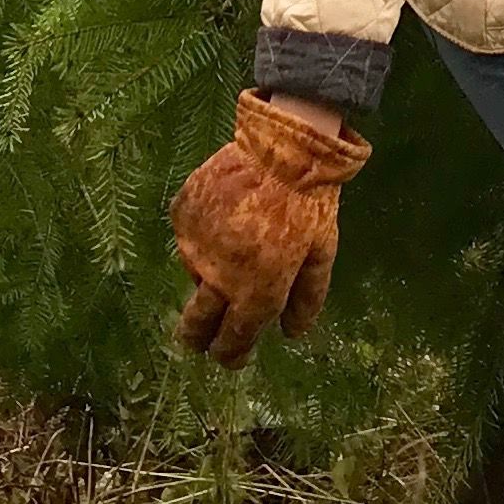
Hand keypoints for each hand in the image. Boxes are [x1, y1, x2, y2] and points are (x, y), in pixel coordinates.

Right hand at [171, 91, 372, 365]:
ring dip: (209, 272)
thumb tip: (290, 333)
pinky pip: (189, 238)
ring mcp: (195, 245)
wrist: (283, 147)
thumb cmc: (310, 204)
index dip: (230, 355)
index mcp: (257, 292)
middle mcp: (219, 276)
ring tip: (235, 242)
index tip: (230, 357)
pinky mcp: (182, 215)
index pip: (233, 341)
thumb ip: (306, 299)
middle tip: (200, 338)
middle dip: (197, 337)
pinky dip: (203, 236)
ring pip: (195, 275)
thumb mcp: (321, 254)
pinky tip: (224, 216)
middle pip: (196, 324)